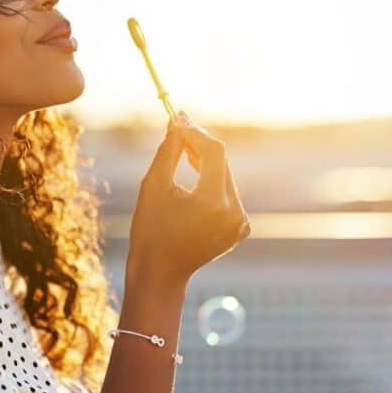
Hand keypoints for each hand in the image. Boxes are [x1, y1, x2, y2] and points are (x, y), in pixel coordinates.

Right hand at [125, 111, 250, 286]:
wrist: (160, 273)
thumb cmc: (151, 230)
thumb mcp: (154, 186)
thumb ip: (169, 151)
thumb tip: (178, 122)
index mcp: (214, 203)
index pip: (214, 152)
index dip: (195, 132)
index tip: (178, 119)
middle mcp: (234, 213)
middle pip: (221, 162)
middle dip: (199, 144)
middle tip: (178, 128)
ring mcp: (241, 222)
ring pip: (225, 176)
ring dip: (206, 160)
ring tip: (182, 148)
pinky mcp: (240, 228)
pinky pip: (228, 193)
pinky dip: (212, 181)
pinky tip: (194, 171)